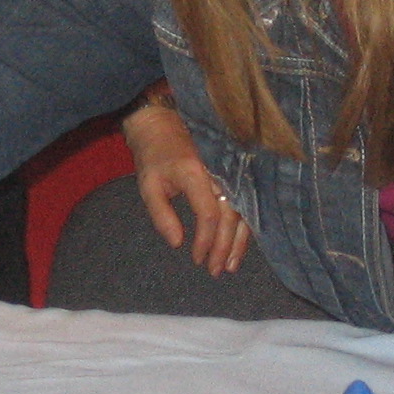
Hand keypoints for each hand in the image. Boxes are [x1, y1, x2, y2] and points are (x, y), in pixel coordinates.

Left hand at [122, 97, 248, 277]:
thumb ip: (161, 215)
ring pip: (243, 211)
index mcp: (195, 172)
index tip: (198, 259)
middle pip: (231, 215)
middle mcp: (218, 171)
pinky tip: (239, 245)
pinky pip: (244, 203)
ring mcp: (229, 171)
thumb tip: (177, 243)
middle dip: (225, 247)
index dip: (206, 241)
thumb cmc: (154, 156)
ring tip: (231, 265)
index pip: (208, 214)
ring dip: (239, 241)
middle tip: (218, 271)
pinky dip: (243, 227)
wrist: (164, 122)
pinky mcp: (234, 173)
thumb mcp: (148, 185)